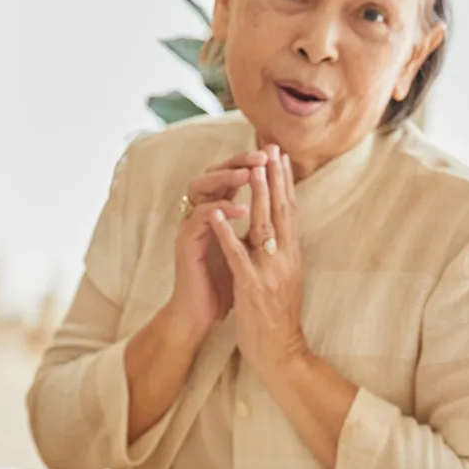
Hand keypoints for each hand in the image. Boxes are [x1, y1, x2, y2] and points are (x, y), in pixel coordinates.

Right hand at [169, 150, 267, 338]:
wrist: (201, 315)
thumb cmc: (225, 286)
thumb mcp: (247, 252)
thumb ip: (257, 229)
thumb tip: (283, 212)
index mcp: (220, 215)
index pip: (235, 179)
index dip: (256, 167)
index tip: (280, 156)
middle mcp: (202, 215)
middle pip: (216, 174)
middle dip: (240, 162)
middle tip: (263, 153)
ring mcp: (191, 226)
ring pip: (203, 188)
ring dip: (227, 179)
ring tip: (250, 174)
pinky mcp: (185, 243)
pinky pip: (200, 218)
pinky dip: (220, 212)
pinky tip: (240, 210)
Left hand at [208, 144, 307, 381]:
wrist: (281, 353)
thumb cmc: (277, 320)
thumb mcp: (283, 281)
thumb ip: (279, 255)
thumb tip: (272, 231)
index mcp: (292, 257)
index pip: (292, 213)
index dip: (286, 183)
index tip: (281, 156)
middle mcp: (286, 260)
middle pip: (282, 212)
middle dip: (276, 178)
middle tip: (271, 148)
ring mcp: (270, 273)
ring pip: (264, 228)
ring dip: (257, 196)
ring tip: (249, 170)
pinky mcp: (252, 287)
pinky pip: (238, 256)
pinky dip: (227, 234)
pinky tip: (217, 215)